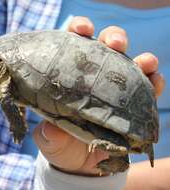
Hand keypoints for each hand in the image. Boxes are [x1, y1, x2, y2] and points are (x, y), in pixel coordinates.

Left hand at [33, 16, 164, 175]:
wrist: (78, 163)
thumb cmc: (60, 144)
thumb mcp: (50, 140)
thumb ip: (48, 136)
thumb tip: (52, 131)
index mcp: (69, 75)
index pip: (74, 44)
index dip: (79, 30)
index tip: (81, 30)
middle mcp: (93, 76)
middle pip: (105, 46)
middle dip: (113, 38)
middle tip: (114, 43)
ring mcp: (114, 88)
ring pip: (130, 63)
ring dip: (140, 58)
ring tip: (145, 62)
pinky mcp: (131, 103)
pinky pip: (147, 87)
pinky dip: (153, 81)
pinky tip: (154, 80)